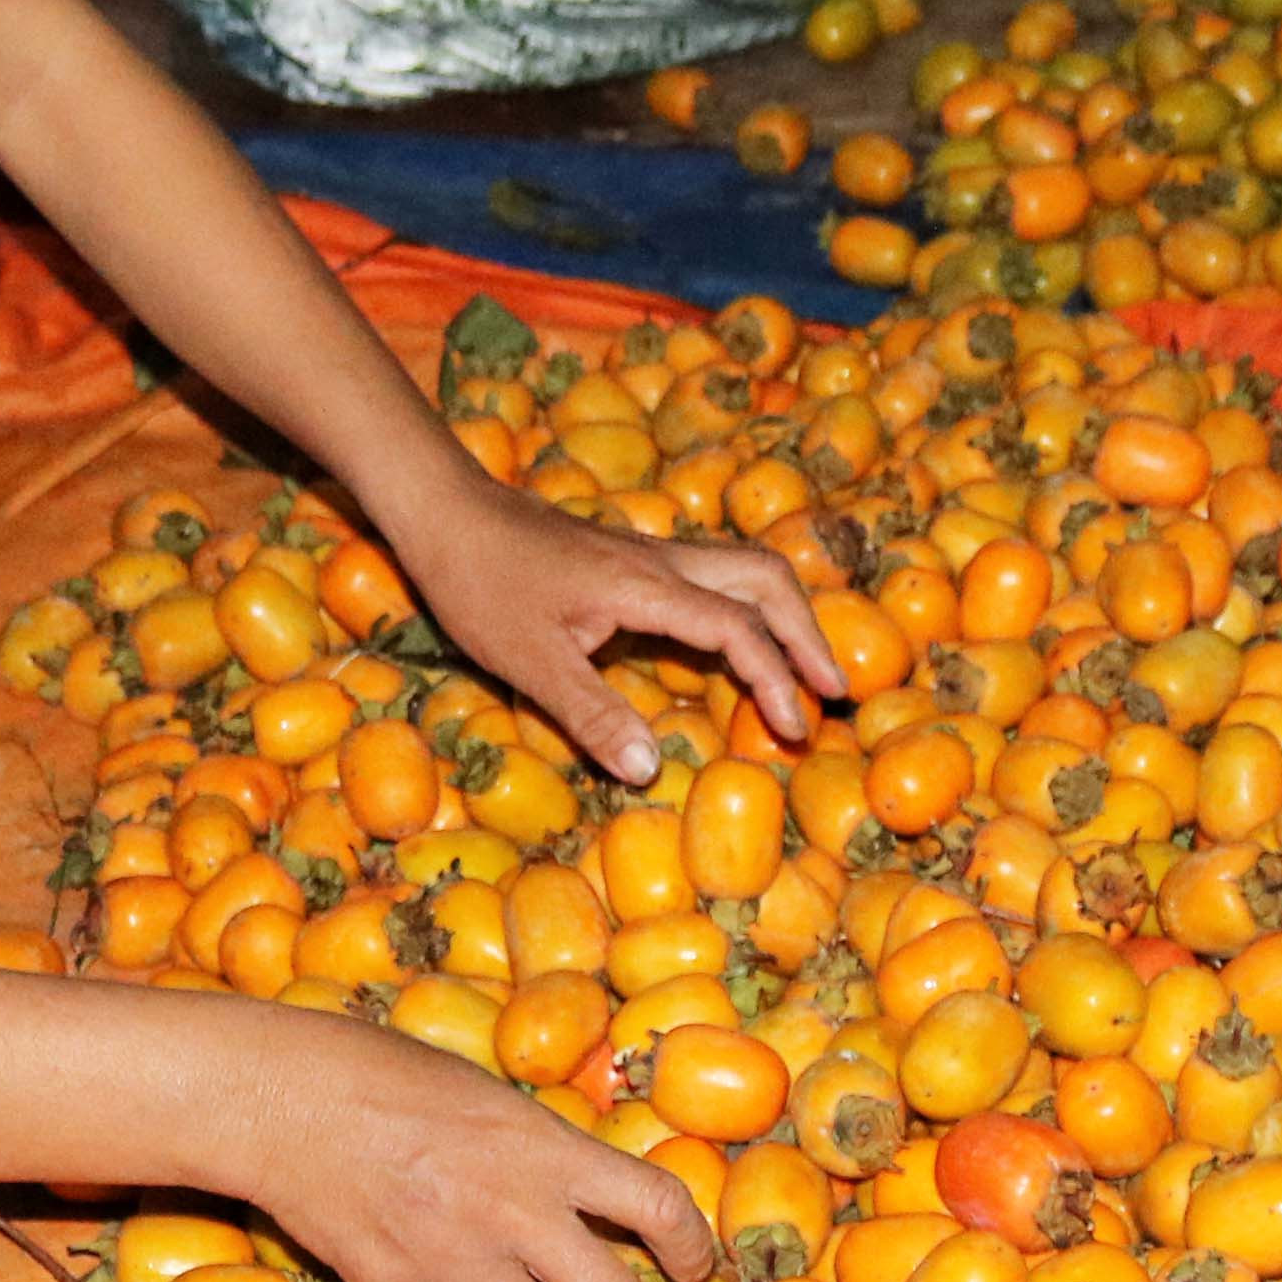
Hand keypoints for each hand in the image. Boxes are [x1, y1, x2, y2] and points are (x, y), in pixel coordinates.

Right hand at [257, 1029, 725, 1281]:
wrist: (284, 1100)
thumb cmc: (388, 1078)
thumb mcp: (492, 1098)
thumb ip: (544, 1155)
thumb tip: (593, 1207)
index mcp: (548, 1148)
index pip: (659, 1207)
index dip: (693, 1250)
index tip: (693, 1268)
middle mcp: (516, 1209)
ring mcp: (457, 1258)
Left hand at [392, 477, 842, 780]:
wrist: (447, 511)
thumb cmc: (482, 584)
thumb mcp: (528, 662)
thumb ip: (591, 715)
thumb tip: (649, 769)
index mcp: (647, 587)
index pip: (737, 629)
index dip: (775, 680)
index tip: (795, 729)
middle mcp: (663, 561)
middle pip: (766, 580)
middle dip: (808, 634)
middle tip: (834, 689)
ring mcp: (652, 554)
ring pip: (748, 567)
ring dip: (786, 613)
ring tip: (806, 665)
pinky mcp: (635, 558)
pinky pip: (718, 573)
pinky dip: (751, 606)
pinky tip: (741, 640)